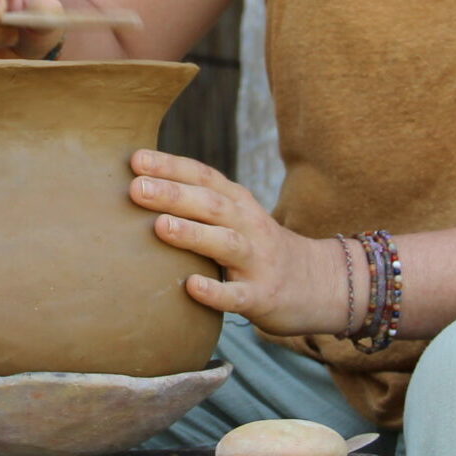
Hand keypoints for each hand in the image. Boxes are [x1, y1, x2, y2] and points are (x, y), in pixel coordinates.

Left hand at [128, 150, 347, 336]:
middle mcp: (247, 224)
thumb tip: (140, 185)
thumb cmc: (257, 247)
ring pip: (224, 243)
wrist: (320, 283)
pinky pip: (237, 294)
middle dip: (173, 194)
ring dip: (192, 234)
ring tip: (160, 226)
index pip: (203, 176)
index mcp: (237, 202)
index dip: (170, 166)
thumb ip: (199, 202)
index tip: (135, 160)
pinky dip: (215, 291)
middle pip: (210, 204)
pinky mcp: (261, 295)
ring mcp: (256, 260)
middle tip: (136, 189)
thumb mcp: (236, 215)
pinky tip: (191, 287)